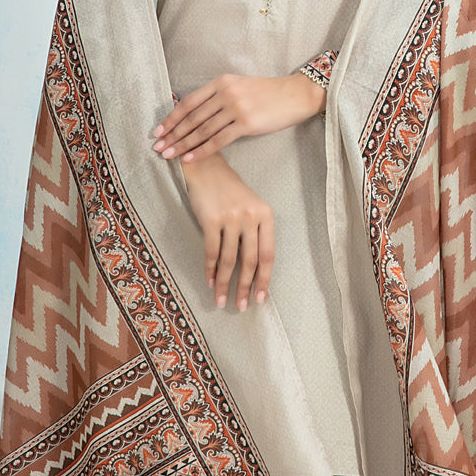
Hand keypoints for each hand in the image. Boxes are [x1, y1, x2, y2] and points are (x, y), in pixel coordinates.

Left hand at [152, 73, 323, 162]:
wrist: (295, 95)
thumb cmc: (268, 93)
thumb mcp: (240, 86)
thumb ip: (218, 96)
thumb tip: (195, 114)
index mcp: (221, 82)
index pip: (189, 102)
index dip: (172, 117)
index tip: (158, 130)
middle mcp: (225, 92)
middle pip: (192, 117)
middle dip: (172, 134)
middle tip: (158, 147)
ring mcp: (236, 108)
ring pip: (202, 130)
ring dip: (183, 144)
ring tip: (169, 155)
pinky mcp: (247, 123)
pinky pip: (219, 140)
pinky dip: (202, 150)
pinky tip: (190, 158)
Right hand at [180, 153, 274, 309]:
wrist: (206, 169)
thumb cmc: (229, 192)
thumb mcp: (250, 207)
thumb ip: (255, 233)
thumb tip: (253, 271)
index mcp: (265, 215)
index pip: (268, 254)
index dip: (264, 279)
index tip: (260, 298)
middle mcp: (251, 216)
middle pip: (251, 260)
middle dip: (245, 287)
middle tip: (241, 306)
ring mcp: (231, 217)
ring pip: (229, 259)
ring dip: (224, 283)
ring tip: (221, 299)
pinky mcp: (211, 219)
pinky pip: (211, 251)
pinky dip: (210, 269)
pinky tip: (209, 281)